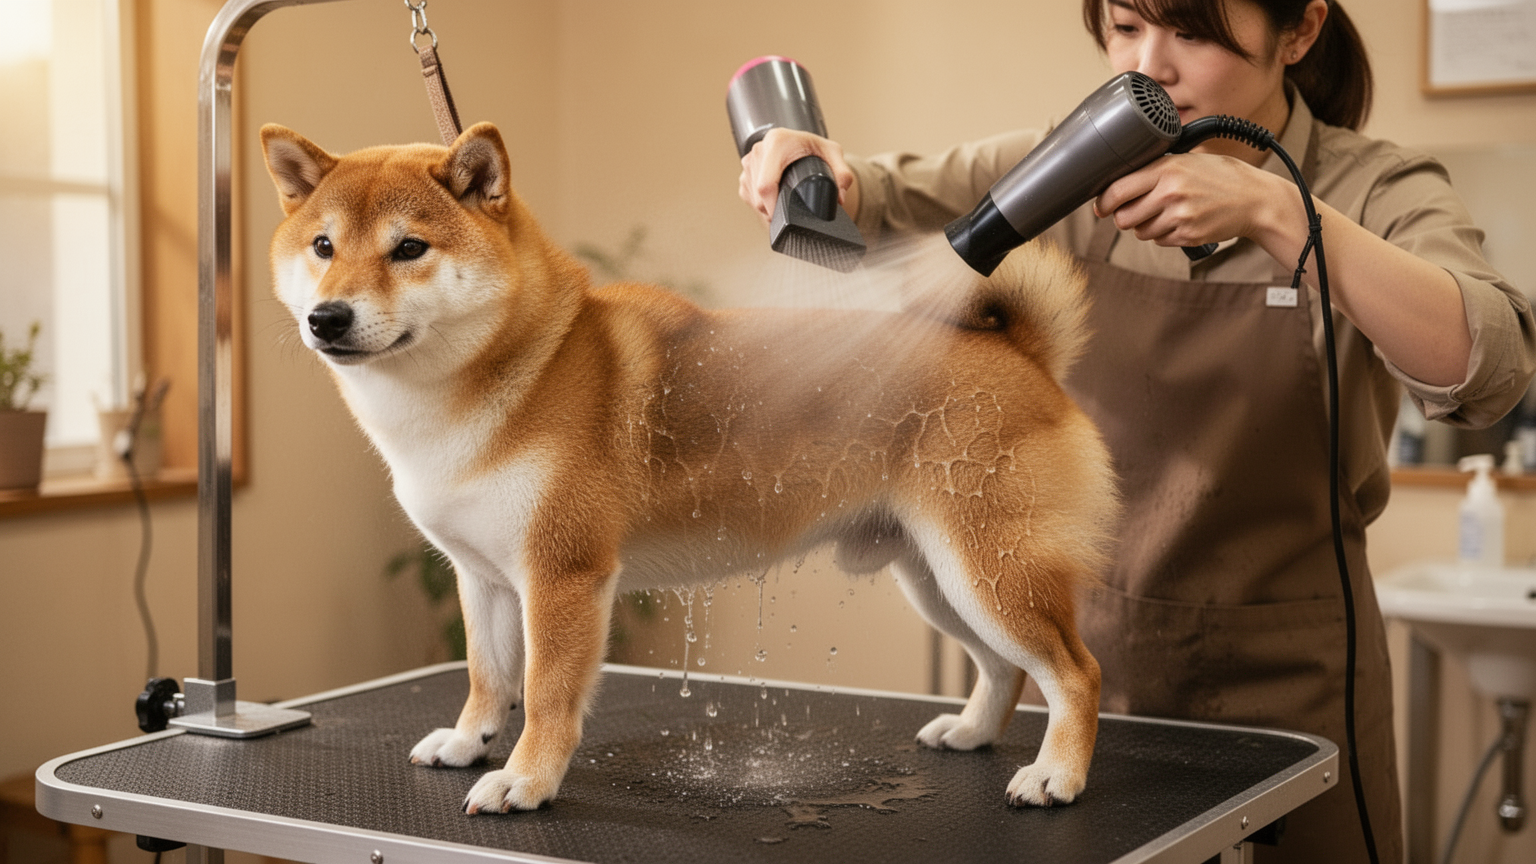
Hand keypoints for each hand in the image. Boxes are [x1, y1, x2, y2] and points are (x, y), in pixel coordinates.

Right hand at [738, 127, 857, 224]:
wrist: (800, 143)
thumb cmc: (814, 147)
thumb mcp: (833, 154)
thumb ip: (843, 174)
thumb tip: (840, 198)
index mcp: (777, 142)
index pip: (766, 184)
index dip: (774, 206)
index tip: (786, 217)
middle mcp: (759, 149)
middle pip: (758, 195)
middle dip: (773, 209)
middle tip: (792, 211)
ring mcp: (749, 161)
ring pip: (751, 198)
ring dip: (766, 207)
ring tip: (785, 199)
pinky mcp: (744, 172)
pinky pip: (747, 196)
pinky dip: (759, 203)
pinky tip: (774, 197)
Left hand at [1093, 153, 1293, 249]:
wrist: (1255, 199)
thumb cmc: (1221, 176)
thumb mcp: (1189, 160)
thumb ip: (1157, 168)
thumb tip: (1119, 181)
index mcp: (1167, 168)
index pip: (1118, 189)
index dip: (1104, 201)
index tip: (1101, 205)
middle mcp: (1170, 192)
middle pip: (1123, 217)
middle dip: (1124, 217)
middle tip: (1134, 211)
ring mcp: (1179, 216)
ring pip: (1140, 232)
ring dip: (1145, 226)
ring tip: (1166, 213)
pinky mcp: (1187, 235)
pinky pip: (1159, 241)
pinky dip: (1164, 234)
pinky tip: (1181, 221)